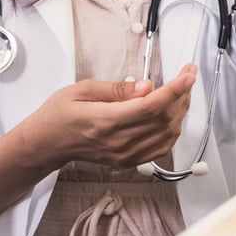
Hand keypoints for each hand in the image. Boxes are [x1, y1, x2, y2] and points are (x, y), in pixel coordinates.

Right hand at [0, 63, 196, 218]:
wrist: (47, 143)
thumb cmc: (59, 114)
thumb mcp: (83, 89)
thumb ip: (118, 89)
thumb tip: (147, 86)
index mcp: (106, 121)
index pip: (151, 106)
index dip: (175, 89)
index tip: (188, 74)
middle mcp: (119, 141)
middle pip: (164, 119)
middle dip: (182, 95)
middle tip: (186, 76)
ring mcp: (125, 155)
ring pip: (167, 135)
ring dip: (180, 112)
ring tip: (181, 92)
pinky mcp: (127, 161)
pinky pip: (160, 148)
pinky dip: (172, 130)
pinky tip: (172, 115)